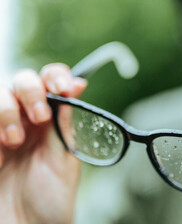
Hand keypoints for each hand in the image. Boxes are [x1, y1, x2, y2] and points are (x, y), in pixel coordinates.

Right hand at [0, 63, 86, 223]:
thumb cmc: (50, 200)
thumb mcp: (64, 160)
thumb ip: (64, 122)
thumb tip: (79, 84)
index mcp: (51, 122)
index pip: (51, 82)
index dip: (56, 76)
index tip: (63, 87)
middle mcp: (25, 121)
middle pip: (22, 80)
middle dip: (31, 92)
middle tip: (40, 117)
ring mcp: (1, 129)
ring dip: (6, 111)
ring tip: (14, 141)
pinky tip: (0, 153)